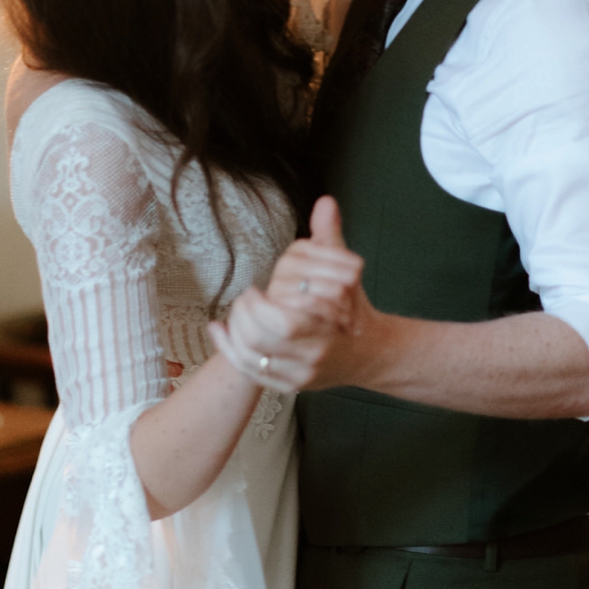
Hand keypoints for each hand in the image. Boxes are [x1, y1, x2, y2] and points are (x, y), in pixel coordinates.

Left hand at [208, 198, 370, 390]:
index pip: (283, 324)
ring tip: (234, 313)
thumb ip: (330, 237)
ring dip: (234, 334)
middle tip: (244, 299)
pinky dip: (229, 352)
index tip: (255, 290)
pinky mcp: (288, 385)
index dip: (260, 308)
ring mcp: (299, 375)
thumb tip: (325, 202)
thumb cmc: (354, 310)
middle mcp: (312, 357)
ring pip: (252, 361)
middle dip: (243, 319)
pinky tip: (219, 331)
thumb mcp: (346, 271)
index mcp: (326, 329)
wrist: (370, 354)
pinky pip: (251, 374)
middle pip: (261, 344)